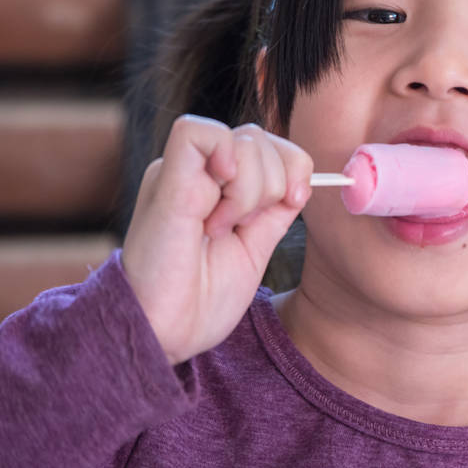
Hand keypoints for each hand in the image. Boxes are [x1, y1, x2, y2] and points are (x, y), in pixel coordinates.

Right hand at [121, 115, 313, 364]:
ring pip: (244, 138)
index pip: (270, 145)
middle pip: (261, 138)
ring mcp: (179, 173)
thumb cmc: (203, 299)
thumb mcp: (255, 247)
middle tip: (243, 227)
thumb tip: (302, 181)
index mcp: (217, 185)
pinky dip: (225, 160)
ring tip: (220, 230)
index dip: (294, 167)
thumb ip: (274, 211)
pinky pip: (196, 133)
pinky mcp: (164, 182)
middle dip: (274, 184)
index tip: (294, 203)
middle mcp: (197, 172)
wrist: (166, 334)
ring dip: (251, 190)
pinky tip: (218, 207)